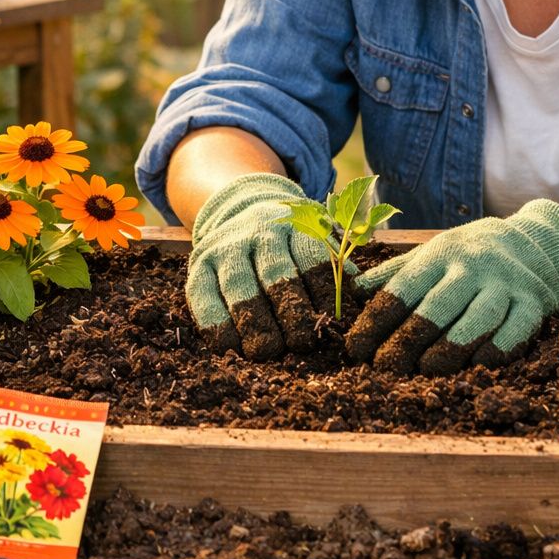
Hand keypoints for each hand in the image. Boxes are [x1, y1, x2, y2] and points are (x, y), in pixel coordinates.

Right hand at [186, 172, 356, 359]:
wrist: (239, 207)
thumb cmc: (290, 239)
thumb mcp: (317, 236)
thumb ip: (338, 263)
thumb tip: (360, 296)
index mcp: (297, 223)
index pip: (314, 259)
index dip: (324, 294)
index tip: (332, 324)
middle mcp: (259, 229)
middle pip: (277, 274)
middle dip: (291, 313)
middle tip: (302, 344)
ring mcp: (226, 246)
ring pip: (240, 287)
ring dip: (255, 322)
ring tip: (267, 351)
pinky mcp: (197, 264)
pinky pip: (203, 297)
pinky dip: (216, 324)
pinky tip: (231, 347)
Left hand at [345, 200, 558, 374]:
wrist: (530, 242)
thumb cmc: (464, 258)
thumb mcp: (427, 256)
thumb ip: (392, 275)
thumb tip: (351, 291)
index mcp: (440, 254)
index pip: (403, 288)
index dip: (376, 320)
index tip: (356, 348)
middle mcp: (473, 266)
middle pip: (437, 307)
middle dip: (408, 341)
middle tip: (385, 369)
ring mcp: (505, 284)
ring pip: (477, 320)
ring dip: (450, 349)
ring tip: (427, 371)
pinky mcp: (533, 303)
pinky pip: (516, 331)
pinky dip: (496, 350)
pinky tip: (477, 365)